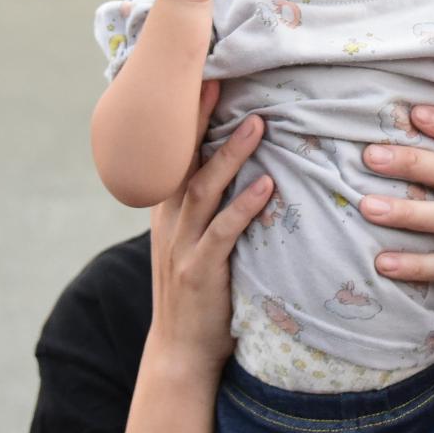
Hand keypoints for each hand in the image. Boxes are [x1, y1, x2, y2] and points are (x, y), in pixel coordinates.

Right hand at [146, 81, 274, 372]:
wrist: (180, 353)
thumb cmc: (200, 294)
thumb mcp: (196, 243)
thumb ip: (208, 209)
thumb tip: (238, 167)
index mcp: (168, 211)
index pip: (174, 154)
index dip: (187, 117)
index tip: (202, 78)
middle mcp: (169, 222)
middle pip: (182, 160)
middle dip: (200, 120)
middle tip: (221, 80)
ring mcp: (182, 246)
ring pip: (203, 189)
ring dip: (230, 154)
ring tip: (258, 124)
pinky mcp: (199, 272)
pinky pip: (223, 233)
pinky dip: (244, 207)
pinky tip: (266, 187)